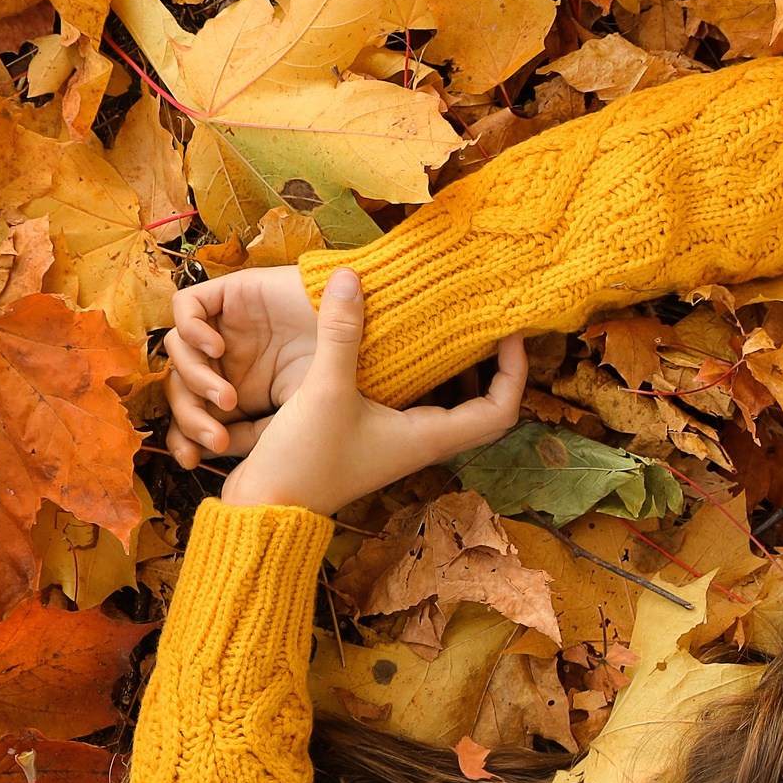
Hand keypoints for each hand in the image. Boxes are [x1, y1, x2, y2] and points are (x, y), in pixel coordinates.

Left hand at [163, 265, 323, 468]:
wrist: (377, 331)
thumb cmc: (342, 385)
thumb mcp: (303, 416)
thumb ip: (252, 434)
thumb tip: (209, 453)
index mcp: (245, 389)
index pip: (195, 411)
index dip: (185, 436)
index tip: (194, 458)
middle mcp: (231, 358)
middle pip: (181, 386)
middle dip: (190, 417)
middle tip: (216, 437)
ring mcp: (230, 325)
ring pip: (180, 352)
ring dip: (194, 381)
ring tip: (227, 399)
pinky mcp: (233, 293)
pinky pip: (187, 307)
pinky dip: (192, 329)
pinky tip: (217, 349)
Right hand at [217, 270, 526, 518]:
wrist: (268, 505)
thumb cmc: (304, 460)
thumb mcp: (325, 390)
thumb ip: (340, 333)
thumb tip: (349, 277)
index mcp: (431, 437)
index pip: (501, 409)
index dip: (514, 371)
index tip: (509, 332)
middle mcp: (426, 442)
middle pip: (485, 408)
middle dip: (495, 368)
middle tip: (486, 326)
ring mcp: (404, 442)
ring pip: (452, 405)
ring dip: (459, 371)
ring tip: (450, 329)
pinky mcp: (380, 438)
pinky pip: (419, 403)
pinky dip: (422, 376)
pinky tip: (399, 347)